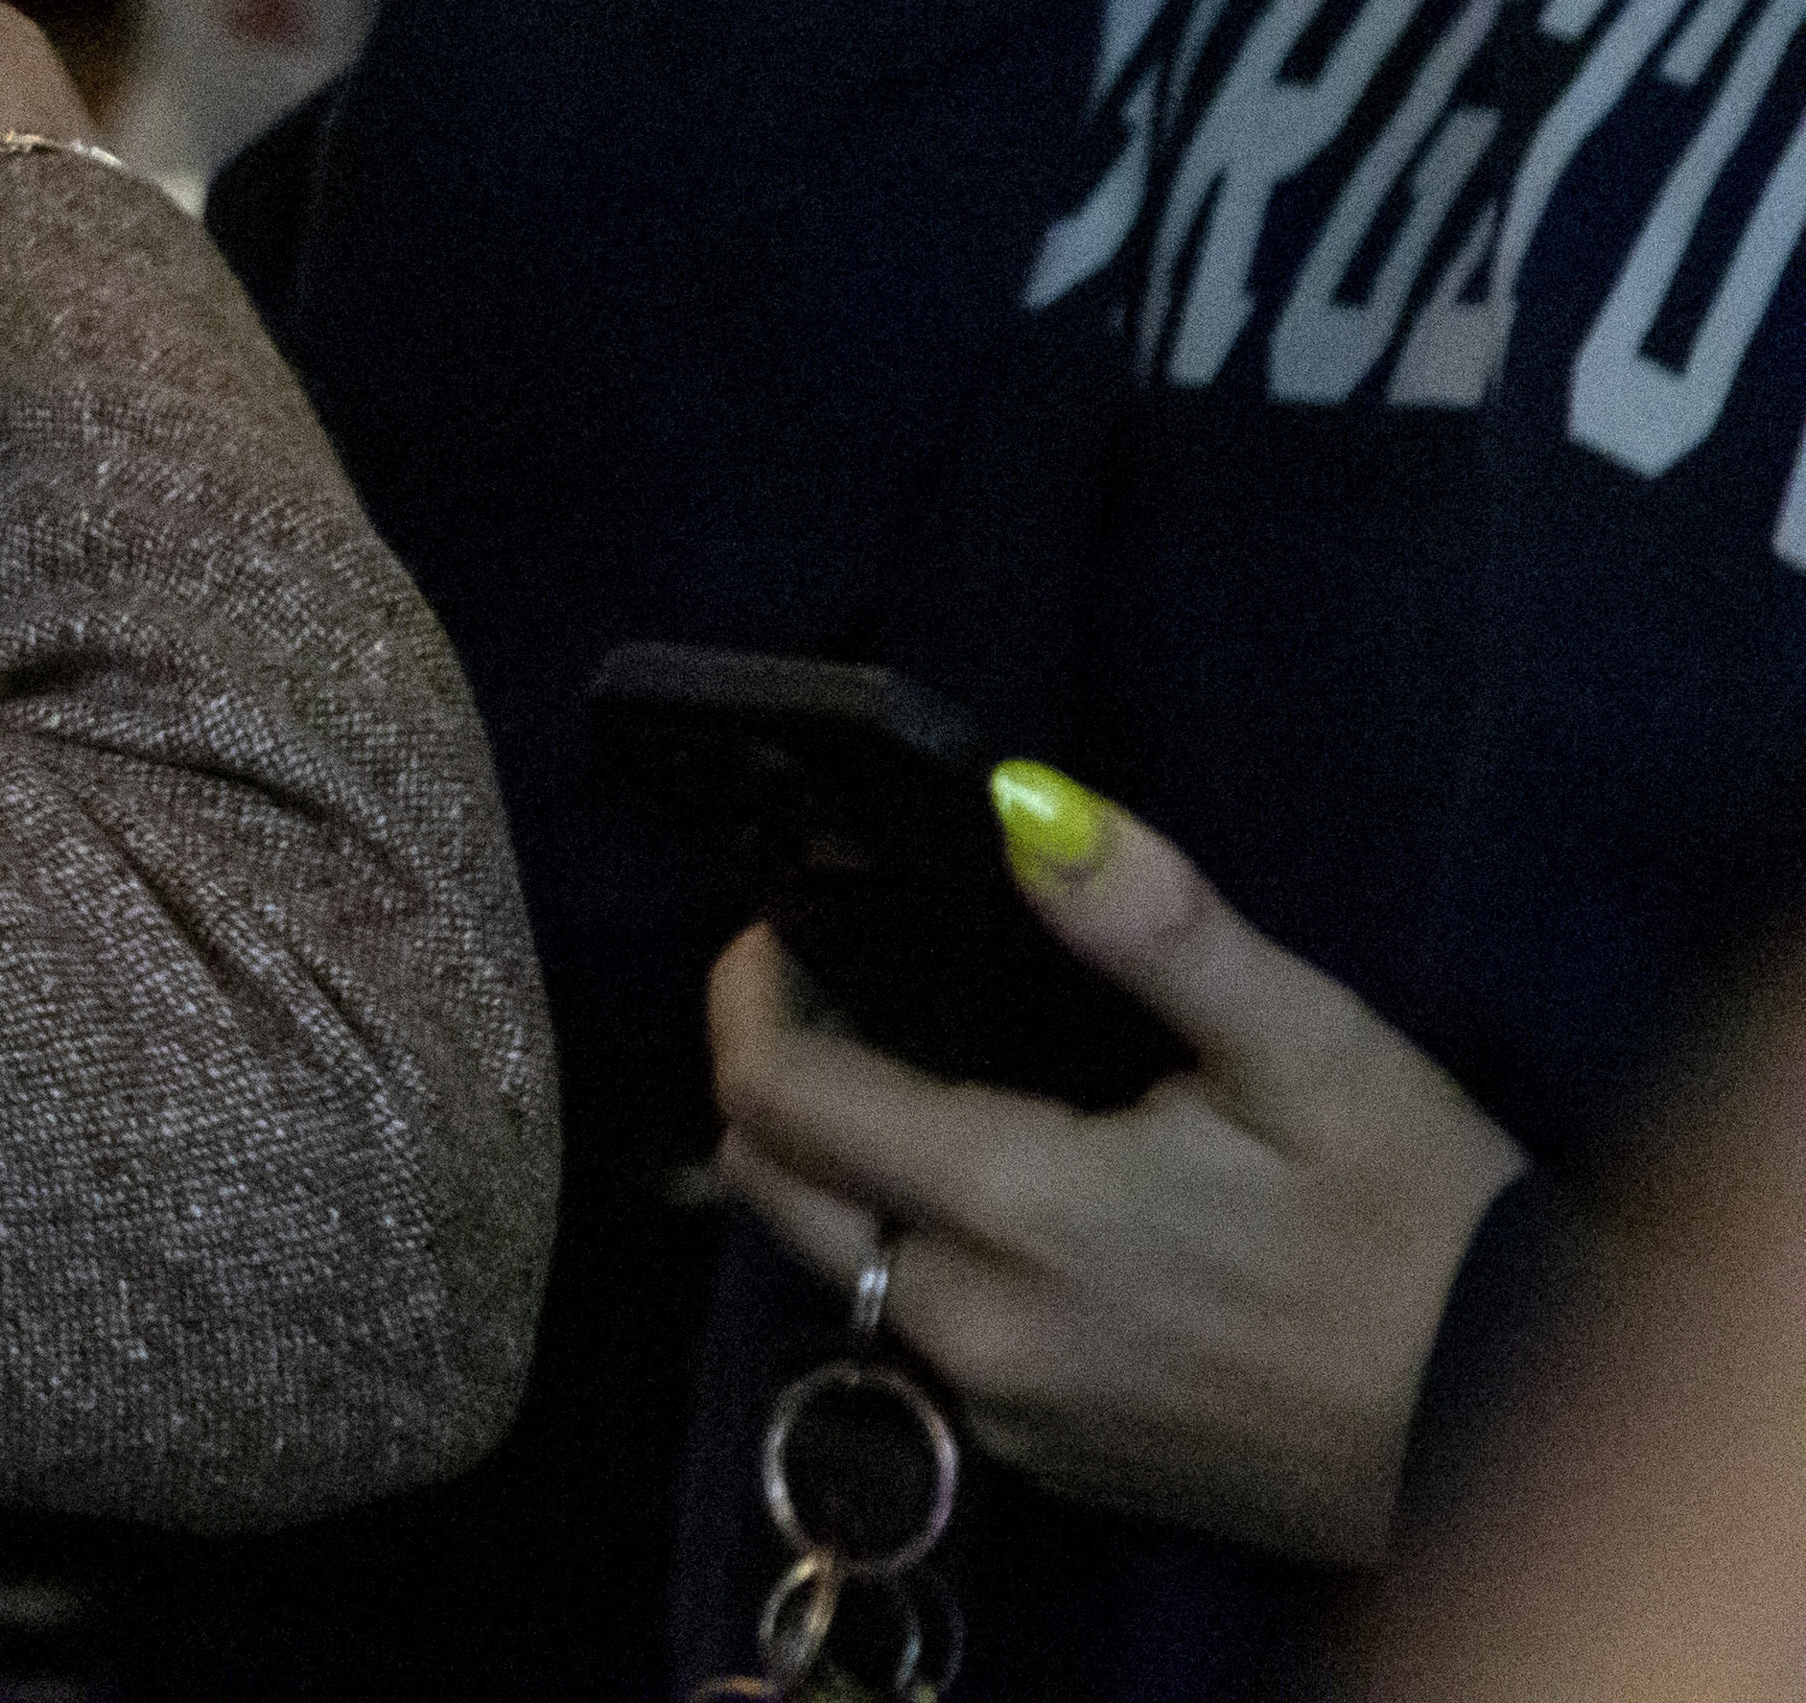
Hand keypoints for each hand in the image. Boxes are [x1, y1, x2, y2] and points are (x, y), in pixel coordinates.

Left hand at [707, 765, 1530, 1567]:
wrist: (1516, 1440)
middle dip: (769, 1076)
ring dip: (835, 1168)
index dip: (750, 993)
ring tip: (911, 1070)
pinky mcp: (1050, 1463)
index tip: (787, 924)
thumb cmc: (1425, 1230)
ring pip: (834, 1269)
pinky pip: (915, 1341)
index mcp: (1015, 1211)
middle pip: (770, 1187)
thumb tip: (1018, 803)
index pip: (774, 1096)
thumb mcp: (1310, 1048)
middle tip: (839, 988)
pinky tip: (990, 1190)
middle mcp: (973, 1327)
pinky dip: (907, 1252)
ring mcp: (1005, 1412)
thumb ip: (1152, 926)